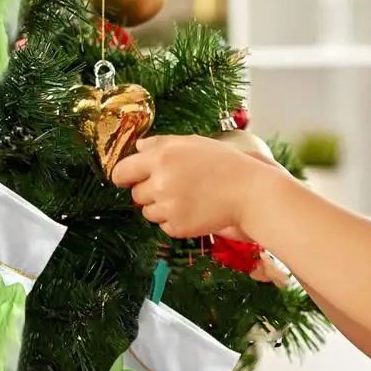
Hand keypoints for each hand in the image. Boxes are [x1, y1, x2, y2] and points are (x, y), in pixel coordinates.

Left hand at [111, 134, 266, 237]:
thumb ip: (161, 143)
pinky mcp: (178, 227)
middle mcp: (160, 183)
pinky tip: (195, 211)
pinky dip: (176, 221)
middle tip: (174, 187)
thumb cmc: (225, 164)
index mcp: (161, 157)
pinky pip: (164, 227)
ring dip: (162, 208)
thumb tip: (139, 148)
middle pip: (136, 194)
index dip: (124, 176)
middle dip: (149, 192)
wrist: (250, 192)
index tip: (128, 179)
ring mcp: (168, 207)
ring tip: (188, 199)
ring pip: (148, 213)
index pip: (121, 171)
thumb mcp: (193, 142)